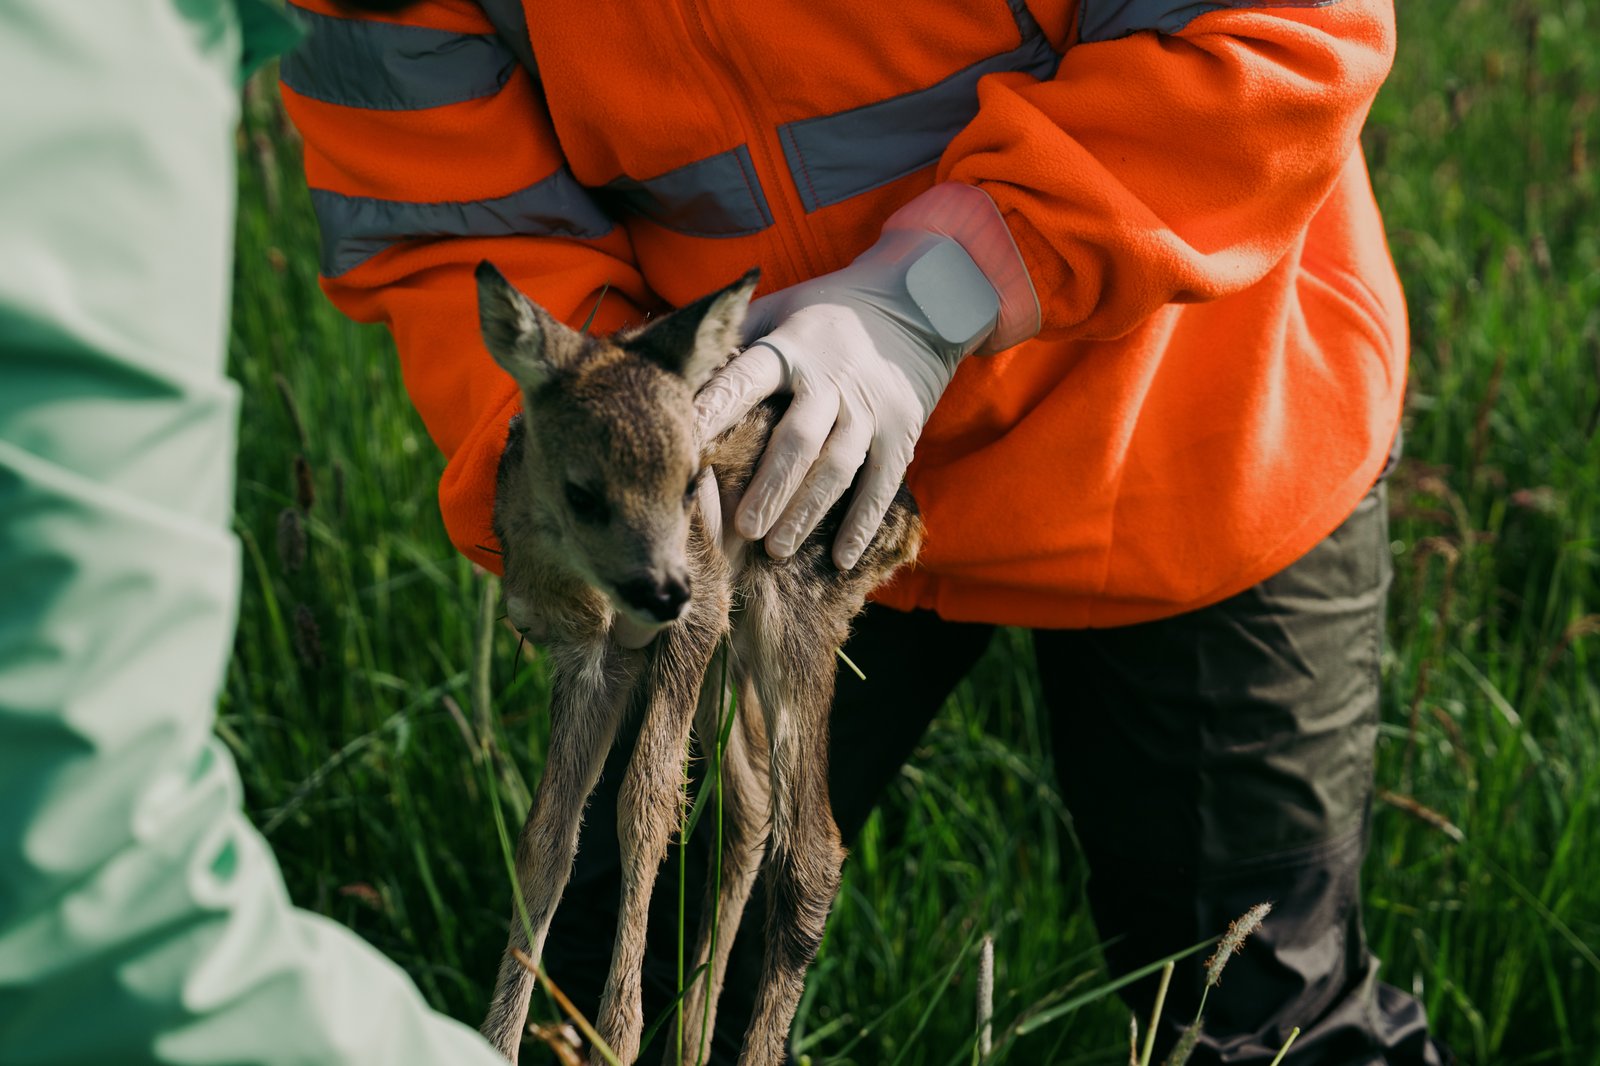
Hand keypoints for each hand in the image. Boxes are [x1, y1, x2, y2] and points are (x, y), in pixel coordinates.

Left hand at [695, 224, 1002, 569]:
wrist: (915, 304)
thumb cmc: (823, 318)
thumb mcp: (778, 310)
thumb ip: (732, 339)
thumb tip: (672, 364)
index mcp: (791, 346)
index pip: (748, 378)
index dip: (718, 409)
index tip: (687, 444)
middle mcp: (832, 376)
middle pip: (799, 436)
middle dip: (770, 486)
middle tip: (741, 529)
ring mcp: (871, 405)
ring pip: (839, 465)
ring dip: (808, 511)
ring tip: (776, 550)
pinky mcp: (903, 429)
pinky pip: (883, 482)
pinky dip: (862, 522)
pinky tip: (839, 559)